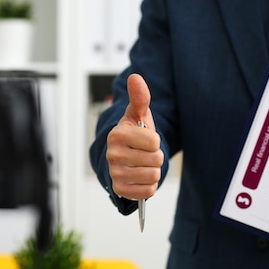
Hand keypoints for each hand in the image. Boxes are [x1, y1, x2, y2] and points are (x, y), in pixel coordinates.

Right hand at [106, 73, 162, 199]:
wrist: (123, 156)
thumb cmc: (133, 134)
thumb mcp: (138, 115)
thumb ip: (140, 97)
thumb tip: (135, 77)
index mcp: (117, 135)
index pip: (154, 142)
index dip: (155, 141)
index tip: (145, 140)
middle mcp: (113, 155)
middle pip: (156, 160)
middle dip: (155, 157)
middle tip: (144, 154)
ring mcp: (115, 173)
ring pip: (153, 176)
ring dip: (153, 171)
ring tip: (142, 165)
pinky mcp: (120, 190)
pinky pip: (148, 191)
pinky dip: (148, 186)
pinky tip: (140, 178)